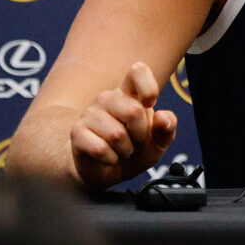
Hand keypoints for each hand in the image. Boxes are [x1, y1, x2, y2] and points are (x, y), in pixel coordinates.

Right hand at [69, 62, 178, 188]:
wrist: (107, 172)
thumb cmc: (134, 151)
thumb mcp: (158, 142)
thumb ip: (167, 128)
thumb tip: (163, 117)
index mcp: (129, 94)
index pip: (137, 71)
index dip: (148, 87)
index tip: (149, 105)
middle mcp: (108, 99)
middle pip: (134, 110)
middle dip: (140, 134)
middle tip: (134, 140)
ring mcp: (90, 114)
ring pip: (117, 134)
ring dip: (124, 150)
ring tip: (120, 150)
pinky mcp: (77, 132)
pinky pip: (100, 148)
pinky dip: (110, 159)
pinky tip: (107, 157)